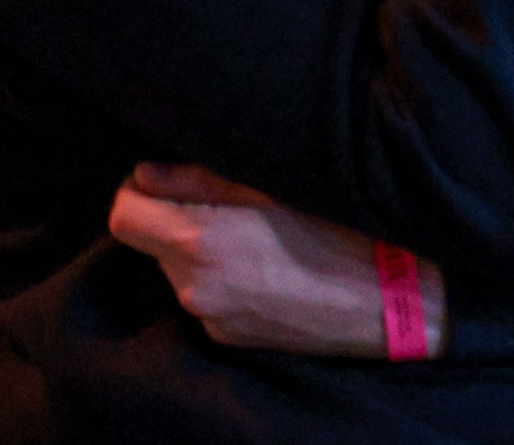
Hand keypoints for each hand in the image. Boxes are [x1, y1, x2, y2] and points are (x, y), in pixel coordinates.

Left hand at [109, 163, 441, 358]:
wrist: (390, 300)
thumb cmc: (342, 230)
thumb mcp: (275, 186)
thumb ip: (200, 180)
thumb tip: (146, 175)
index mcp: (200, 242)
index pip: (123, 217)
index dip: (137, 194)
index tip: (162, 183)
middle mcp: (193, 287)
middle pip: (152, 244)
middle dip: (177, 219)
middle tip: (230, 201)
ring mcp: (210, 318)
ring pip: (181, 271)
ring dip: (203, 249)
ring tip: (259, 233)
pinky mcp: (229, 339)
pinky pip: (207, 297)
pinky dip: (224, 277)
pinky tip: (271, 265)